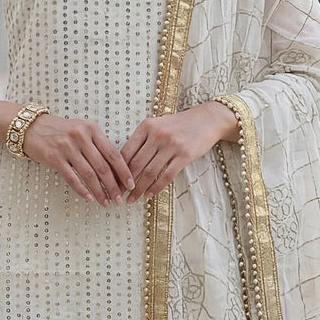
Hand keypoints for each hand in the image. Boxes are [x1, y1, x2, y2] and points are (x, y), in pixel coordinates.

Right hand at [22, 113, 133, 204]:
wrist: (32, 127)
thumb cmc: (61, 131)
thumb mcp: (82, 130)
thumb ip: (98, 145)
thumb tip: (116, 170)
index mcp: (92, 129)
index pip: (113, 153)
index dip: (124, 171)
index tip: (131, 184)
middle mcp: (81, 137)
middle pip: (103, 167)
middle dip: (113, 186)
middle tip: (119, 200)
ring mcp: (67, 148)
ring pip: (89, 175)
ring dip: (99, 192)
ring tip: (106, 202)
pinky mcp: (54, 158)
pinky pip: (72, 178)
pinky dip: (82, 190)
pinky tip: (89, 199)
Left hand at [120, 102, 238, 200]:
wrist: (207, 119)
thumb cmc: (179, 125)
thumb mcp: (158, 125)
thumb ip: (142, 140)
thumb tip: (123, 163)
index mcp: (146, 126)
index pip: (126, 151)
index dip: (116, 169)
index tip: (111, 182)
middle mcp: (157, 134)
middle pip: (135, 164)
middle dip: (125, 183)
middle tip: (118, 195)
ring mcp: (171, 145)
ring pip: (149, 172)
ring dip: (139, 189)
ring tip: (132, 199)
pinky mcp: (184, 155)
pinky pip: (166, 176)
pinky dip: (156, 188)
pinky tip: (149, 195)